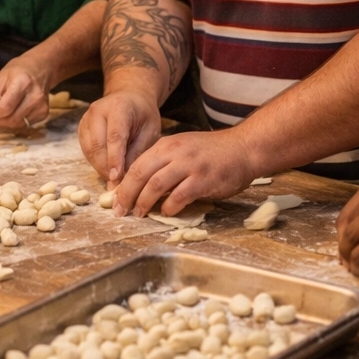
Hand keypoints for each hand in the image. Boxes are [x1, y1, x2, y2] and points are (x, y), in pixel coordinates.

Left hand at [0, 52, 49, 129]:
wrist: (41, 69)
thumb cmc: (19, 71)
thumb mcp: (1, 78)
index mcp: (23, 83)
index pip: (6, 106)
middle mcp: (35, 96)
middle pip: (11, 119)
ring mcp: (42, 106)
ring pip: (16, 125)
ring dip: (2, 123)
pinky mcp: (44, 114)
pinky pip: (23, 125)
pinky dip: (12, 123)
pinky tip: (7, 115)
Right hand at [79, 91, 161, 185]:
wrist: (129, 97)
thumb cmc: (143, 114)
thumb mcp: (150, 130)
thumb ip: (137, 152)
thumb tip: (125, 177)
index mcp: (118, 107)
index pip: (114, 136)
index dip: (115, 159)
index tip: (117, 178)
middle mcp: (98, 111)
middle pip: (97, 145)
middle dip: (106, 168)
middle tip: (117, 186)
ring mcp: (86, 119)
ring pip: (89, 150)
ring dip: (100, 168)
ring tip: (113, 180)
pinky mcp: (81, 128)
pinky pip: (86, 150)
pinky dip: (96, 163)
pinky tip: (107, 170)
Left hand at [111, 128, 256, 217]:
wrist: (243, 148)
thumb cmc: (213, 152)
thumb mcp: (183, 148)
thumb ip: (164, 162)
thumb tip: (142, 184)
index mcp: (167, 145)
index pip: (136, 165)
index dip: (123, 184)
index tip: (115, 200)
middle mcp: (175, 153)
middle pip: (140, 174)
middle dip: (127, 195)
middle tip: (121, 210)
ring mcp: (189, 166)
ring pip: (156, 185)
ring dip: (144, 202)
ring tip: (140, 213)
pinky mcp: (202, 180)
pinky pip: (179, 196)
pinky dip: (169, 207)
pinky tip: (166, 212)